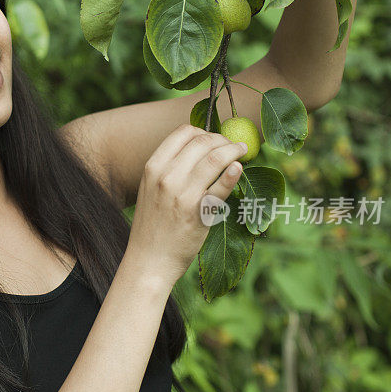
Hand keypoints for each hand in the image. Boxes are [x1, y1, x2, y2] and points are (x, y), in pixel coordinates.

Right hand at [123, 124, 248, 287]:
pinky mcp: (199, 212)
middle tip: (233, 145)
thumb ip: (168, 169)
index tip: (213, 139)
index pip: (183, 132)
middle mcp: (166, 176)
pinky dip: (233, 173)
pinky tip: (239, 168)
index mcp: (152, 167)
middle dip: (223, 139)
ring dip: (234, 150)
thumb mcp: (150, 190)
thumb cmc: (152, 226)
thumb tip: (197, 150)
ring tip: (242, 151)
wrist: (148, 261)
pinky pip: (221, 186)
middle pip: (202, 141)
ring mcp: (183, 194)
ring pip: (216, 158)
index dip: (204, 131)